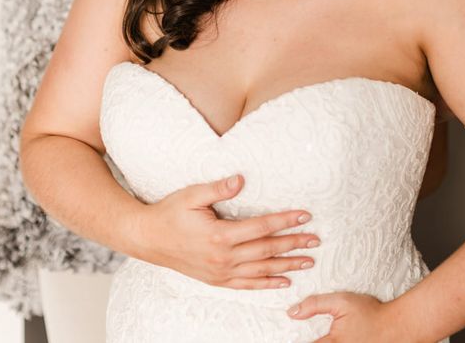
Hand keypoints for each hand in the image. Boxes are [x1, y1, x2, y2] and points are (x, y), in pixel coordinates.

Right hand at [128, 174, 318, 288]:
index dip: (285, 221)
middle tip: (316, 240)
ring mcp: (220, 271)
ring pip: (261, 270)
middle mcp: (223, 257)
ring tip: (308, 262)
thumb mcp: (192, 195)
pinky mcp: (216, 279)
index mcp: (220, 235)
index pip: (261, 227)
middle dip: (293, 244)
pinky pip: (246, 284)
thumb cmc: (170, 212)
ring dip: (287, 266)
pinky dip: (266, 284)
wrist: (147, 238)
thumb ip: (218, 188)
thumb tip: (241, 179)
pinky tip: (283, 281)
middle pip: (266, 250)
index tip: (305, 216)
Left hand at [288, 292, 411, 341]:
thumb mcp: (342, 302)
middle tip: (294, 335)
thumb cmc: (371, 312)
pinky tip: (324, 338)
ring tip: (311, 336)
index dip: (292, 340)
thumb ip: (316, 305)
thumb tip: (291, 312)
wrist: (397, 326)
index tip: (281, 335)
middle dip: (305, 340)